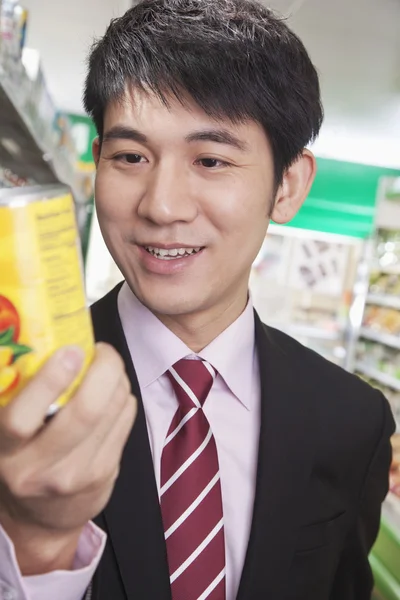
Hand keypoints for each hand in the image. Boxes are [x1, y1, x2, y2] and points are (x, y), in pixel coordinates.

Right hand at [0, 343, 136, 572]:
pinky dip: (124, 398)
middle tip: (102, 351)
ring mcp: (75, 475)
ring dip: (117, 380)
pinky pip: (125, 422)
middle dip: (103, 370)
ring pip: (111, 412)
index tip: (70, 350)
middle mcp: (38, 468)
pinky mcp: (103, 475)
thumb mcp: (8, 435)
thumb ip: (21, 398)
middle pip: (84, 411)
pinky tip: (115, 394)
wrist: (39, 520)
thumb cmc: (21, 461)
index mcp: (5, 450)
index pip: (21, 418)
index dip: (49, 379)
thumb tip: (54, 344)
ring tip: (109, 369)